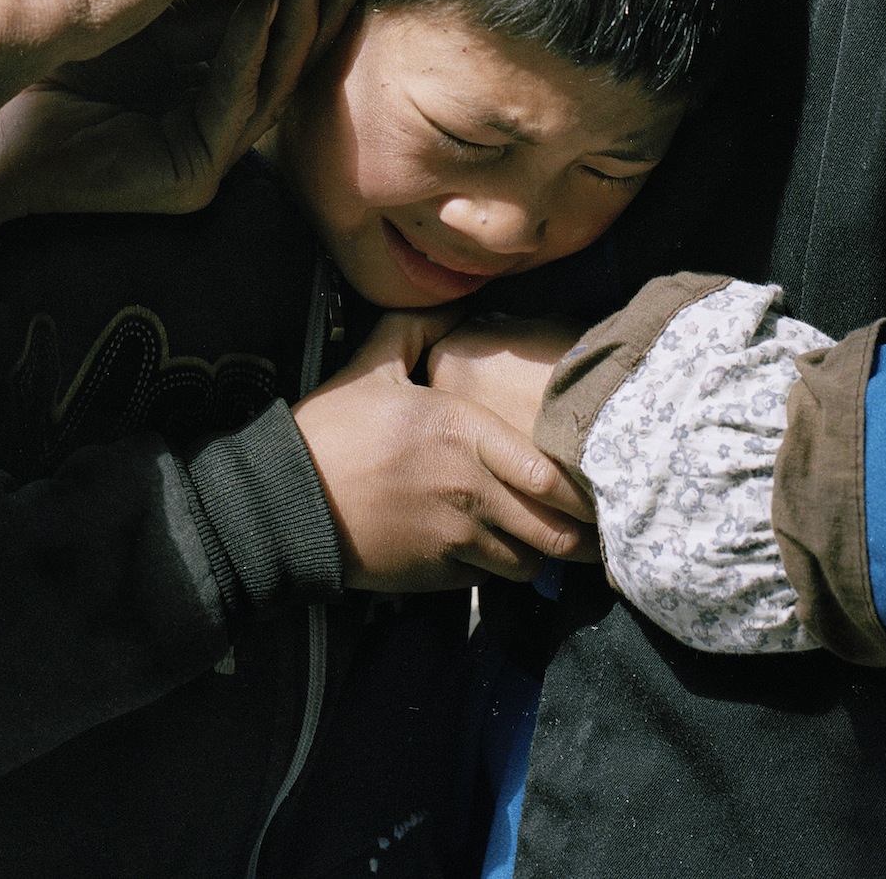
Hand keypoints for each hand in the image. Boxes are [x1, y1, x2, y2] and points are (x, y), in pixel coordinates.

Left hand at [0, 0, 357, 237]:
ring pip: (274, 77)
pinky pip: (233, 102)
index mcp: (202, 72)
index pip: (265, 18)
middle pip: (284, 49)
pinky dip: (249, 48)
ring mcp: (207, 146)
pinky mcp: (192, 171)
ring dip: (297, 20)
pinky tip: (261, 2)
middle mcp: (213, 112)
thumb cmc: (46, 49)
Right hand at [292, 311, 595, 592]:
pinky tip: (502, 548)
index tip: (597, 481)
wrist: (288, 501)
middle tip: (598, 523)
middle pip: (553, 529)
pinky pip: (493, 578)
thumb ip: (418, 330)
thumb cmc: (332, 431)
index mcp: (460, 432)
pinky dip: (505, 566)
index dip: (581, 486)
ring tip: (553, 537)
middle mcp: (469, 489)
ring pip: (530, 560)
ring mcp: (456, 537)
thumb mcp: (371, 365)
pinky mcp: (438, 575)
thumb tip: (457, 307)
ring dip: (544, 551)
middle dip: (581, 532)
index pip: (547, 472)